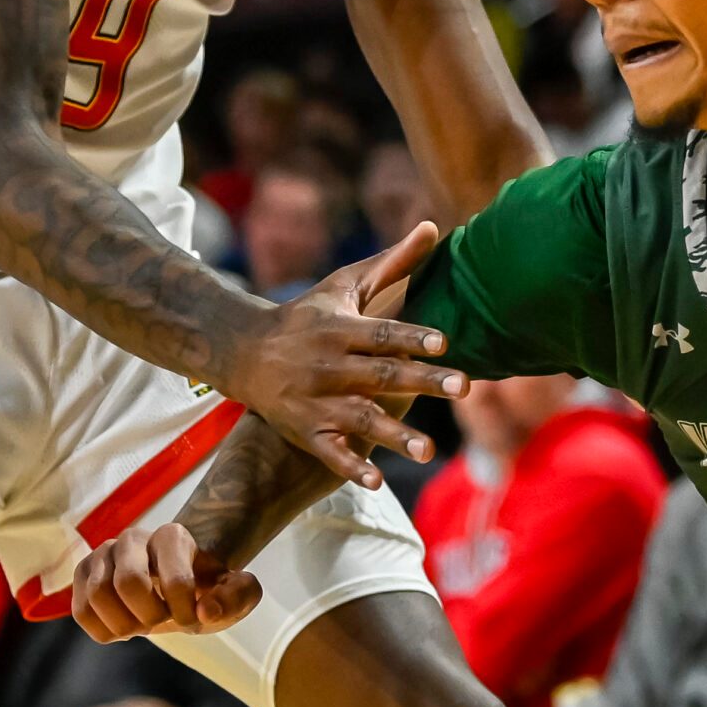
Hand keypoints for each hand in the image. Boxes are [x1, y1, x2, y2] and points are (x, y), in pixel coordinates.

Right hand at [71, 522, 261, 642]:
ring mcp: (103, 554)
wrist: (177, 588)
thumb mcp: (235, 594)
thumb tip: (206, 611)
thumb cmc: (205, 590)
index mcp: (173, 536)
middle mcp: (133, 537)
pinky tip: (123, 627)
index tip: (193, 618)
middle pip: (127, 582)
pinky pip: (80, 611)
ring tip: (141, 624)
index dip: (185, 612)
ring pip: (97, 595)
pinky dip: (103, 631)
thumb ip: (237, 597)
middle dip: (148, 616)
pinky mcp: (82, 574)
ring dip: (123, 625)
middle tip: (160, 621)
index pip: (175, 580)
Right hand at [216, 222, 463, 487]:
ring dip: (393, 436)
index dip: (411, 337)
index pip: (381, 333)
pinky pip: (330, 452)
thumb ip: (392, 262)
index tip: (444, 342)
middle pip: (381, 375)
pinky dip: (350, 467)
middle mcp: (328, 366)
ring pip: (359, 419)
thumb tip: (432, 226)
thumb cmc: (307, 314)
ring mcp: (315, 401)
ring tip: (429, 451)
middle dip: (422, 382)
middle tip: (464, 387)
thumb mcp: (343, 285)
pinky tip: (376, 481)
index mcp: (340, 329)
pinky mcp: (306, 430)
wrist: (243, 352)